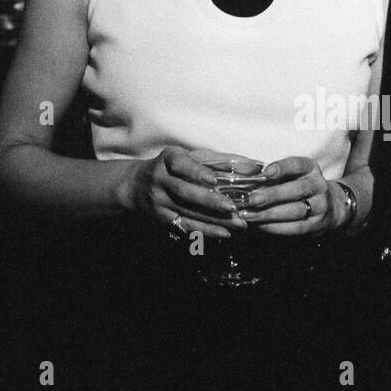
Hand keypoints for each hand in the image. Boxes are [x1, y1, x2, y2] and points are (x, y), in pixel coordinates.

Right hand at [127, 147, 261, 237]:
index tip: (213, 179)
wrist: (137, 186)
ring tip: (238, 223)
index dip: (196, 172)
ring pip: (187, 212)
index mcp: (168, 159)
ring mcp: (159, 201)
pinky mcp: (161, 219)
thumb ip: (221, 161)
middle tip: (232, 207)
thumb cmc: (175, 167)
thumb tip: (254, 166)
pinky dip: (206, 231)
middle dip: (209, 201)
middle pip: (184, 192)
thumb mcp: (191, 157)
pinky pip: (185, 226)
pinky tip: (224, 233)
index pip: (181, 165)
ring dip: (214, 220)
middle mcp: (160, 180)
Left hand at [237, 155, 338, 236]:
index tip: (266, 172)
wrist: (329, 206)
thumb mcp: (289, 175)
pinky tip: (259, 225)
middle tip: (251, 200)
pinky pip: (294, 228)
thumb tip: (241, 172)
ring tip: (248, 215)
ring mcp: (320, 206)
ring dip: (269, 214)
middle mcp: (318, 186)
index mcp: (310, 168)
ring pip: (295, 211)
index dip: (282, 167)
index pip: (298, 165)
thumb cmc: (297, 186)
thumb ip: (267, 174)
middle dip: (272, 195)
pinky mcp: (316, 225)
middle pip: (297, 190)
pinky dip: (275, 227)